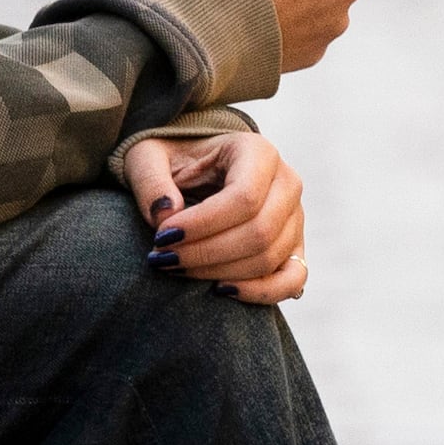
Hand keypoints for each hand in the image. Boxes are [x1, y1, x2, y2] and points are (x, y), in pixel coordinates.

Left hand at [126, 129, 307, 303]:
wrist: (195, 168)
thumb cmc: (172, 161)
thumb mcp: (148, 158)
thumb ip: (151, 182)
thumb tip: (167, 217)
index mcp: (258, 152)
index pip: (244, 197)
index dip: (202, 225)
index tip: (162, 238)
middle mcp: (287, 183)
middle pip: (260, 232)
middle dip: (206, 254)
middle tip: (163, 259)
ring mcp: (295, 217)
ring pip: (269, 258)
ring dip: (219, 272)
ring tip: (177, 268)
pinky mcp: (293, 245)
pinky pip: (292, 279)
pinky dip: (260, 292)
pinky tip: (220, 290)